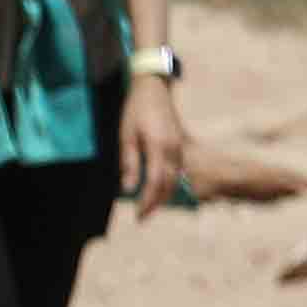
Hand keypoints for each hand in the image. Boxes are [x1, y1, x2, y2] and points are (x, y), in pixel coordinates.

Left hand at [120, 72, 187, 210]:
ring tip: (150, 206)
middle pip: (170, 184)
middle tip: (143, 217)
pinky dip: (169, 182)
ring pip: (176, 178)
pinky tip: (158, 187)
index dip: (147, 201)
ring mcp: (180, 147)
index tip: (139, 216)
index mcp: (159, 147)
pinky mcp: (181, 144)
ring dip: (164, 194)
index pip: (155, 182)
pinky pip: (178, 169)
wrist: (154, 89)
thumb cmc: (135, 111)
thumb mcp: (126, 136)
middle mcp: (174, 149)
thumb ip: (130, 163)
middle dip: (157, 202)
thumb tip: (129, 189)